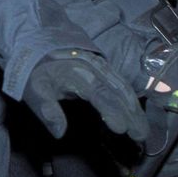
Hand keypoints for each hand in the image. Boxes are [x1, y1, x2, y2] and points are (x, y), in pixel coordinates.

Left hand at [23, 51, 147, 142]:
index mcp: (79, 75)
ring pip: (124, 88)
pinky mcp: (103, 68)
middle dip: (132, 114)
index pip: (100, 95)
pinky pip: (121, 84)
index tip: (122, 129)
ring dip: (135, 108)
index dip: (112, 111)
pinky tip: (135, 111)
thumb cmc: (35, 68)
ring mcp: (101, 68)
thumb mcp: (33, 88)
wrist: (37, 39)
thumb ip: (46, 109)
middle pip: (119, 93)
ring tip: (143, 129)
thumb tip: (60, 133)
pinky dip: (131, 99)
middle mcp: (95, 70)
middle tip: (142, 136)